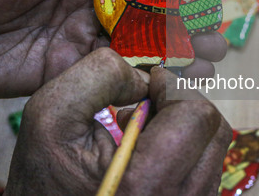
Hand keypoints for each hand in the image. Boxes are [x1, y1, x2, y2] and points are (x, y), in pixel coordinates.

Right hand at [4, 48, 231, 195]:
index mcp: (146, 183)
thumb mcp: (49, 116)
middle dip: (180, 104)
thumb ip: (97, 77)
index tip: (147, 85)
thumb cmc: (44, 180)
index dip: (173, 87)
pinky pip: (206, 167)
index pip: (197, 114)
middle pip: (214, 128)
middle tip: (145, 105)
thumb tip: (145, 75)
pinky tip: (148, 152)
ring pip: (213, 147)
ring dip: (182, 126)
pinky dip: (183, 149)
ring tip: (141, 131)